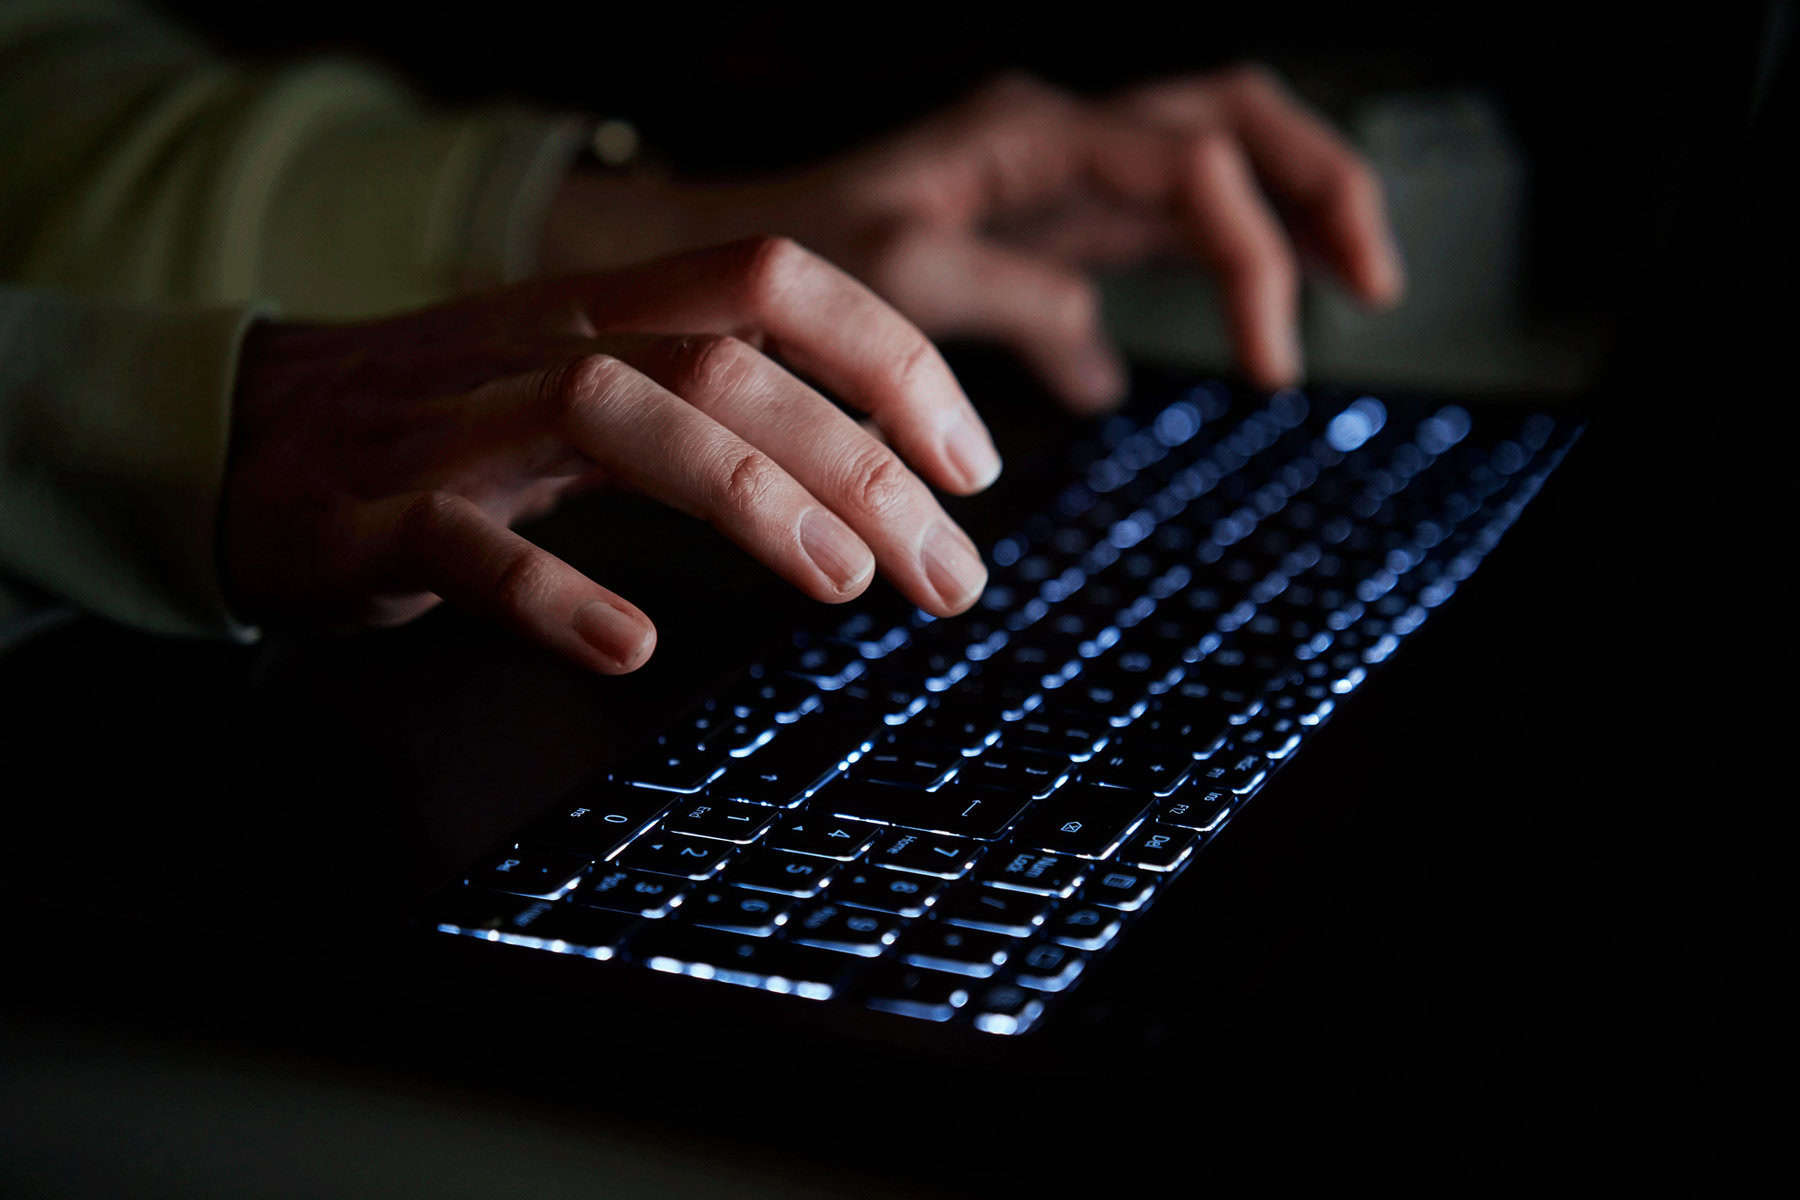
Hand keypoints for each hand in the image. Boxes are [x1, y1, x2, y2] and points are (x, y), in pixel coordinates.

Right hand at [223, 237, 998, 673]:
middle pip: (726, 363)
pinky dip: (555, 591)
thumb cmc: (445, 428)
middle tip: (950, 575)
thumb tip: (874, 478)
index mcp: (606, 309)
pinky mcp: (376, 518)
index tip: (970, 465)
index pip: (773, 282)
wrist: (238, 440)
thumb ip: (712, 411)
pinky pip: (469, 543)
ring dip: (750, 497)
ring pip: (616, 415)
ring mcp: (458, 428)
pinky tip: (631, 642)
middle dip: (862, 466)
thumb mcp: (589, 385)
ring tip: (844, 584)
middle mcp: (544, 346)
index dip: (890, 359)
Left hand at [542, 67, 1403, 410]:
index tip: (1268, 359)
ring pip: (1212, 164)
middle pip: (1235, 119)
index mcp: (1035, 132)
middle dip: (1318, 185)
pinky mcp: (1053, 232)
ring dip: (1287, 219)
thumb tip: (1102, 359)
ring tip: (1353, 287)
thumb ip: (1014, 302)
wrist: (731, 264)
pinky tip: (1229, 345)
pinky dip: (1205, 283)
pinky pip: (1154, 239)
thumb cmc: (791, 262)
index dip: (1252, 254)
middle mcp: (1063, 138)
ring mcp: (1063, 181)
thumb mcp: (901, 280)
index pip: (1191, 162)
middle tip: (1375, 275)